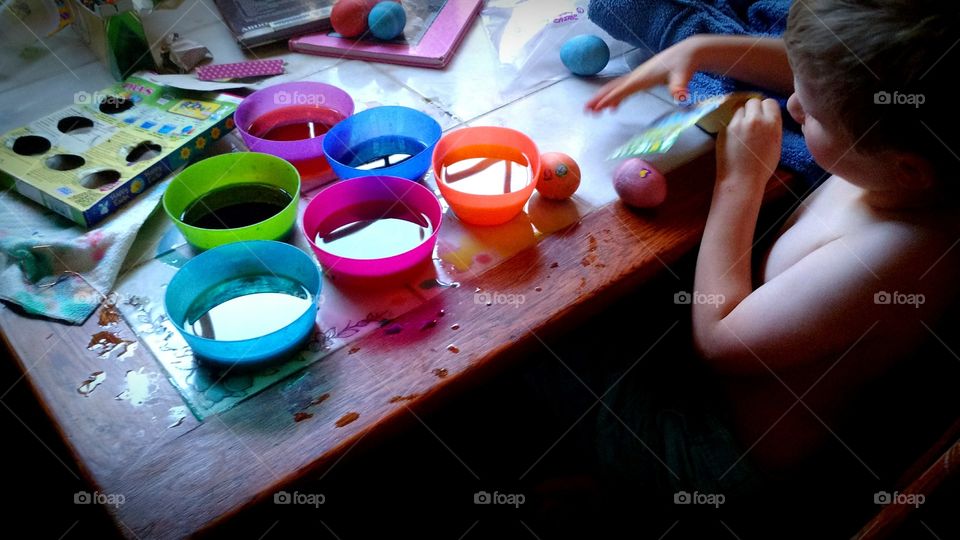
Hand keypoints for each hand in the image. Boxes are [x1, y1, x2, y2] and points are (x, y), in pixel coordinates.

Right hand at [585, 36, 703, 111]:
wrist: (687, 53)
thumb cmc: (684, 63)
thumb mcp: (683, 74)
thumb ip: (679, 85)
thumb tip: (680, 96)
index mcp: (643, 77)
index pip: (623, 89)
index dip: (610, 99)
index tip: (598, 108)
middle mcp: (637, 76)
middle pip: (613, 87)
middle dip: (599, 98)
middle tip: (586, 110)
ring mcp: (638, 77)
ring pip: (615, 88)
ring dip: (603, 98)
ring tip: (591, 110)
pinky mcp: (641, 79)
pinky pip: (623, 88)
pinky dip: (615, 97)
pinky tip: (613, 108)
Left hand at [716, 98, 781, 185]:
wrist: (742, 179)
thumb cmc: (762, 167)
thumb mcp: (776, 144)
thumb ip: (772, 126)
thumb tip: (767, 116)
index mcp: (772, 123)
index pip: (769, 102)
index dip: (766, 109)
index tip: (764, 115)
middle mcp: (755, 119)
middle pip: (753, 101)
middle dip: (753, 109)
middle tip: (752, 121)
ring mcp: (737, 123)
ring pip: (739, 108)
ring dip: (741, 115)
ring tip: (742, 130)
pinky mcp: (724, 128)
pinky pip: (730, 120)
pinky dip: (732, 125)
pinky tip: (734, 137)